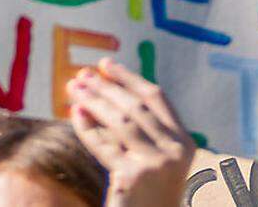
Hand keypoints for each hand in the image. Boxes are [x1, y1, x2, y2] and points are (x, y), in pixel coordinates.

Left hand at [66, 58, 194, 206]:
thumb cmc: (148, 194)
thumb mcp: (152, 158)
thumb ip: (138, 130)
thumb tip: (98, 90)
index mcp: (185, 142)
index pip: (156, 99)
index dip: (130, 78)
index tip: (106, 64)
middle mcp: (175, 151)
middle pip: (136, 106)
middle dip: (106, 87)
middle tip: (82, 74)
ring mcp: (156, 164)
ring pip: (119, 121)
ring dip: (93, 101)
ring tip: (73, 88)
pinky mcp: (134, 177)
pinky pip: (104, 144)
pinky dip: (87, 127)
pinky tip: (75, 114)